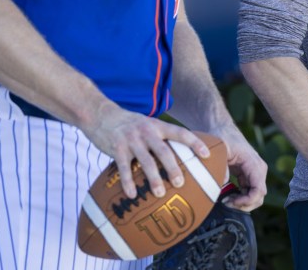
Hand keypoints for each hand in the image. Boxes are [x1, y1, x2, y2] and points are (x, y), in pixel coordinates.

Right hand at [84, 102, 210, 199]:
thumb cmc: (128, 124)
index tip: (207, 155)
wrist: (100, 114)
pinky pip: (123, 167)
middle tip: (181, 183)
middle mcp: (146, 131)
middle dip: (173, 167)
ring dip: (153, 178)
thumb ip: (159, 137)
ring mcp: (131, 140)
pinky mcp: (116, 148)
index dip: (194, 143)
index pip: (180, 133)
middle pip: (164, 151)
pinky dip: (128, 182)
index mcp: (157, 126)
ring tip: (160, 193)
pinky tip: (132, 195)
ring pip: (145, 160)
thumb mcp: (146, 124)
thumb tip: (178, 158)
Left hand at [212, 126, 267, 211]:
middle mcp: (258, 170)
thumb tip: (222, 186)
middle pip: (259, 197)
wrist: (222, 129)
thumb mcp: (221, 150)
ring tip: (226, 200)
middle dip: (244, 205)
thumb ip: (222, 167)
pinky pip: (248, 193)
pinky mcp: (248, 176)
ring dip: (242, 203)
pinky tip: (228, 196)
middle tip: (227, 202)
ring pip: (255, 197)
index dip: (247, 201)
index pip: (259, 190)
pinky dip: (240, 199)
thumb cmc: (222, 137)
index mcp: (254, 164)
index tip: (231, 202)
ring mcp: (254, 174)